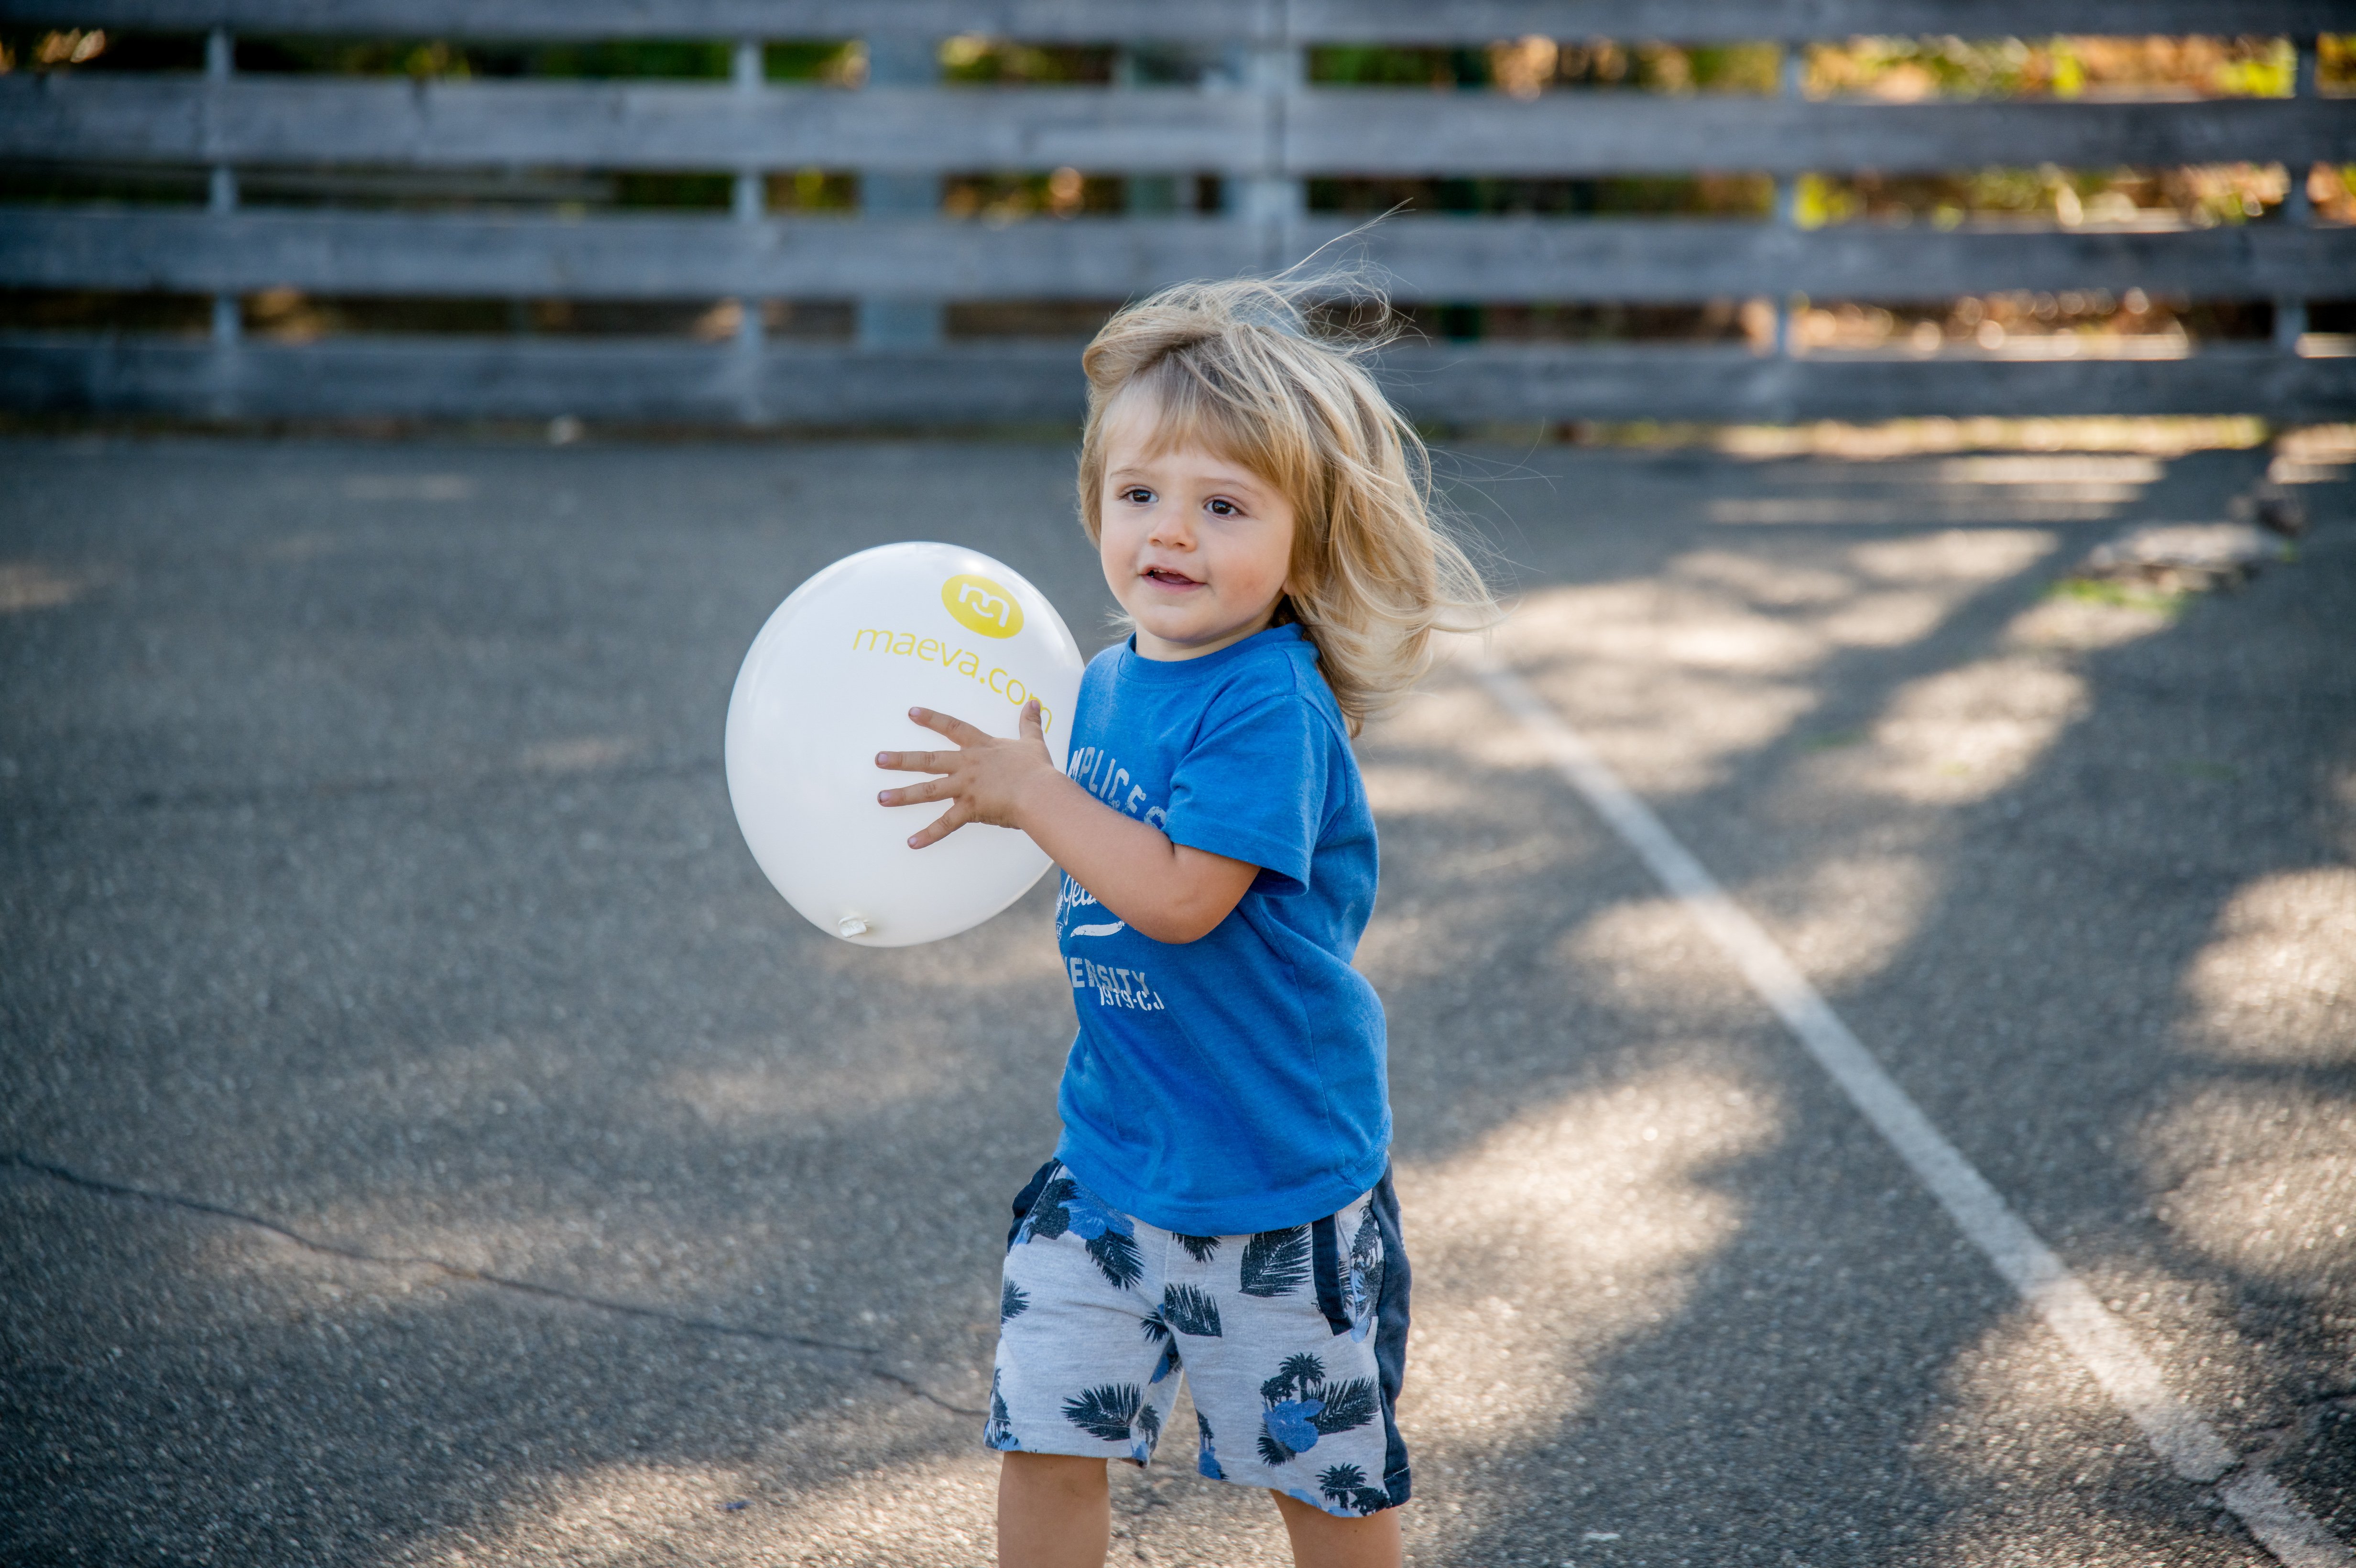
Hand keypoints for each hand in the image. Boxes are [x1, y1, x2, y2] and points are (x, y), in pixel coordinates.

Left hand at [875, 700, 1059, 848]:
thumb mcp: (1033, 742)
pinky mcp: (970, 809)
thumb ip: (1030, 722)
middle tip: (878, 759)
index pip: (952, 727)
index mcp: (981, 748)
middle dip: (901, 760)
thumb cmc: (1037, 770)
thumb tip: (1033, 702)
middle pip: (928, 759)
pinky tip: (912, 843)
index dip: (932, 719)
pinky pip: (946, 825)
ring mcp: (966, 787)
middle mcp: (967, 765)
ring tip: (881, 798)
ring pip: (928, 790)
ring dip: (903, 795)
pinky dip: (929, 835)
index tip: (911, 713)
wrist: (1040, 794)